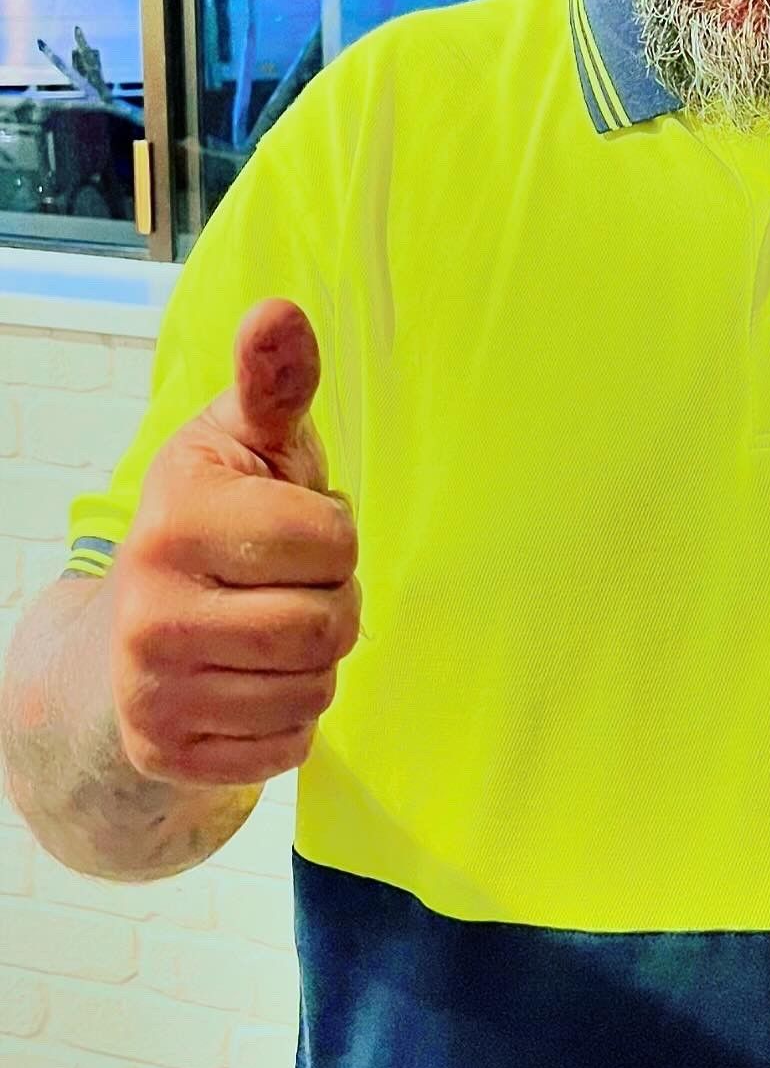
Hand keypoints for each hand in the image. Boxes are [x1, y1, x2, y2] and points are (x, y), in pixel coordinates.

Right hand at [108, 299, 360, 788]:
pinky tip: (256, 681)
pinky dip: (291, 718)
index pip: (335, 542)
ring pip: (313, 690)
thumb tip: (281, 311)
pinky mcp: (166, 755)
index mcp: (174, 522)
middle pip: (328, 624)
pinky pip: (287, 747)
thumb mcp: (246, 441)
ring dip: (317, 662)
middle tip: (294, 584)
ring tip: (274, 626)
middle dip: (335, 602)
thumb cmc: (220, 515)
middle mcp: (150, 611)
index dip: (336, 534)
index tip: (297, 527)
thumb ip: (274, 383)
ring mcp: (151, 692)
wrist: (135, 625)